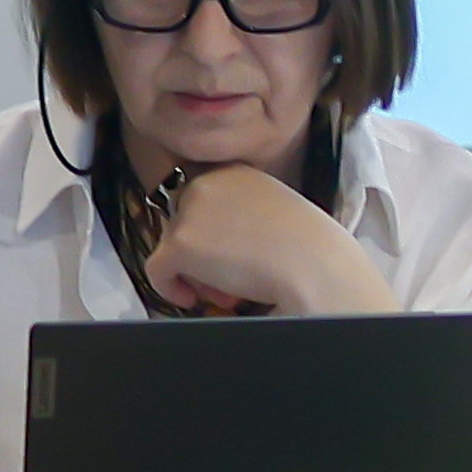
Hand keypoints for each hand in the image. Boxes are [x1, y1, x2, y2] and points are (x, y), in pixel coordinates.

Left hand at [140, 166, 393, 318]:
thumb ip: (243, 213)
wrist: (315, 265)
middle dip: (202, 256)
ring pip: (172, 248)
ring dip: (195, 274)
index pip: (202, 201)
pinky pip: (157, 271)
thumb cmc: (310, 248)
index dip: (211, 233)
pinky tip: (193, 299)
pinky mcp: (180, 243)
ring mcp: (190, 211)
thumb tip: (219, 241)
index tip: (229, 255)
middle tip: (230, 279)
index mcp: (234, 172)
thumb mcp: (276, 210)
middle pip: (183, 223)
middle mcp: (207, 182)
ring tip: (228, 291)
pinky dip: (170, 289)